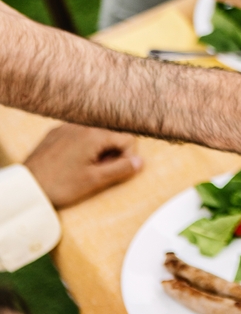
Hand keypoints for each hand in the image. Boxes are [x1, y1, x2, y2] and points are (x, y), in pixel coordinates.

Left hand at [24, 124, 140, 208]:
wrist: (27, 187)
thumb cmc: (60, 184)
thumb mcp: (95, 181)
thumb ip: (121, 169)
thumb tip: (140, 162)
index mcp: (95, 135)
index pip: (128, 139)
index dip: (127, 157)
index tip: (114, 171)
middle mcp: (82, 126)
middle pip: (111, 135)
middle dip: (112, 153)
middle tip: (99, 171)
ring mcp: (66, 127)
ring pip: (95, 135)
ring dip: (98, 150)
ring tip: (86, 168)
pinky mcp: (55, 133)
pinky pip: (78, 135)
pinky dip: (82, 146)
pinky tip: (72, 162)